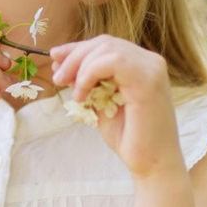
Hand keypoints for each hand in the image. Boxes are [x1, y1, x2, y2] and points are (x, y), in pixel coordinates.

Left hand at [50, 35, 184, 180]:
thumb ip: (86, 81)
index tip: (55, 58)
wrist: (151, 164)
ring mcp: (151, 69)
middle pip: (104, 42)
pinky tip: (82, 95)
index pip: (105, 44)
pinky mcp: (148, 80)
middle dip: (74, 56)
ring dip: (80, 66)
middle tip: (57, 78)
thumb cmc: (129, 138)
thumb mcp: (100, 102)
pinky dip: (90, 74)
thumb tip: (61, 63)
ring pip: (107, 48)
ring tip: (71, 91)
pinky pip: (112, 62)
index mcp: (141, 64)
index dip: (77, 48)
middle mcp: (150, 61)